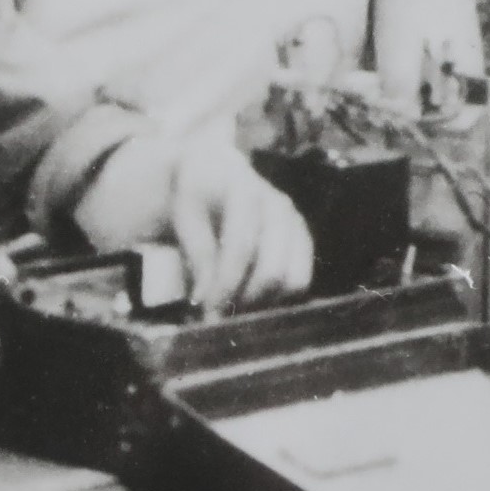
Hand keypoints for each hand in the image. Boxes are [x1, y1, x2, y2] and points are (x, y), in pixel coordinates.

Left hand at [170, 139, 314, 311]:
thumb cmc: (197, 195)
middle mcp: (279, 206)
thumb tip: (206, 299)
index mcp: (246, 192)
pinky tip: (250, 301)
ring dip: (263, 304)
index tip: (207, 311)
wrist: (217, 173)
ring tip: (234, 309)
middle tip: (220, 317)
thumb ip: (197, 253)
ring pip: (293, 281)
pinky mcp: (304, 240)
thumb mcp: (185, 215)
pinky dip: (276, 298)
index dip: (224, 286)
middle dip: (245, 301)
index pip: (241, 248)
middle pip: (273, 271)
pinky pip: (300, 282)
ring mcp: (296, 223)